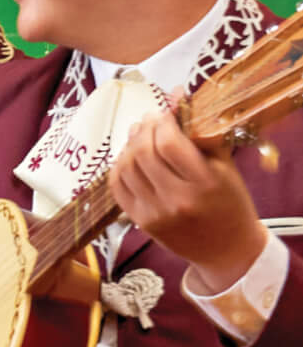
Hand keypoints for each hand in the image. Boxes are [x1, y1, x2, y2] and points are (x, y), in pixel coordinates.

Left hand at [112, 107, 269, 294]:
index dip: (162, 121)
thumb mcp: (226, 168)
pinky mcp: (139, 222)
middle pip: (143, 153)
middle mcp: (176, 200)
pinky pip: (117, 187)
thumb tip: (179, 97)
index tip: (165, 111)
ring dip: (129, 145)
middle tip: (150, 118)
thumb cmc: (230, 203)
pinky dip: (118, 166)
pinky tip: (128, 156)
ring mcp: (154, 213)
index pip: (169, 143)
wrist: (226, 249)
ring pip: (125, 168)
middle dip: (144, 129)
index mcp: (204, 184)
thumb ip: (202, 135)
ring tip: (139, 133)